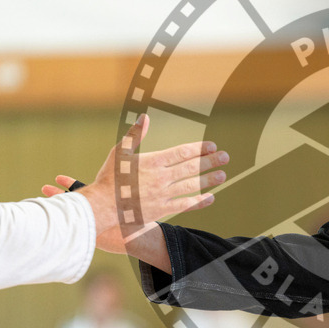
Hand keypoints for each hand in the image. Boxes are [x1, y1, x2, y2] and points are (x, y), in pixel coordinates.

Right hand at [42, 114, 227, 253]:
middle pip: (191, 168)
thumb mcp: (119, 153)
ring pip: (191, 186)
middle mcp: (161, 178)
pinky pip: (185, 205)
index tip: (212, 146)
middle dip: (210, 161)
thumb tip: (144, 117)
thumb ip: (134, 135)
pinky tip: (211, 197)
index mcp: (152, 162)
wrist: (102, 207)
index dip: (199, 149)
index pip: (181, 153)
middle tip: (225, 157)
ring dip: (209, 180)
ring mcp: (163, 195)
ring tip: (223, 175)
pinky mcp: (162, 210)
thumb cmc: (109, 178)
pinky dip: (199, 201)